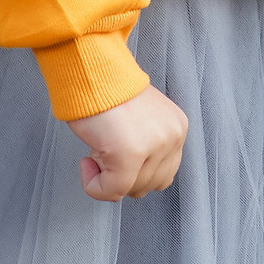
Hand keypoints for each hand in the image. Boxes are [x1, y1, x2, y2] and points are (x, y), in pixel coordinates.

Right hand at [74, 84, 188, 201]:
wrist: (90, 72)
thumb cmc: (106, 94)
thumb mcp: (142, 121)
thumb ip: (148, 148)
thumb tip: (136, 185)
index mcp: (177, 128)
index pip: (163, 174)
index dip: (135, 174)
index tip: (115, 154)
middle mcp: (172, 137)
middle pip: (149, 185)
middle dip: (122, 177)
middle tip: (103, 151)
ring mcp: (154, 146)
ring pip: (130, 189)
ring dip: (106, 178)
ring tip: (97, 149)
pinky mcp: (130, 155)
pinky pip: (111, 190)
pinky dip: (93, 185)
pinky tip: (86, 162)